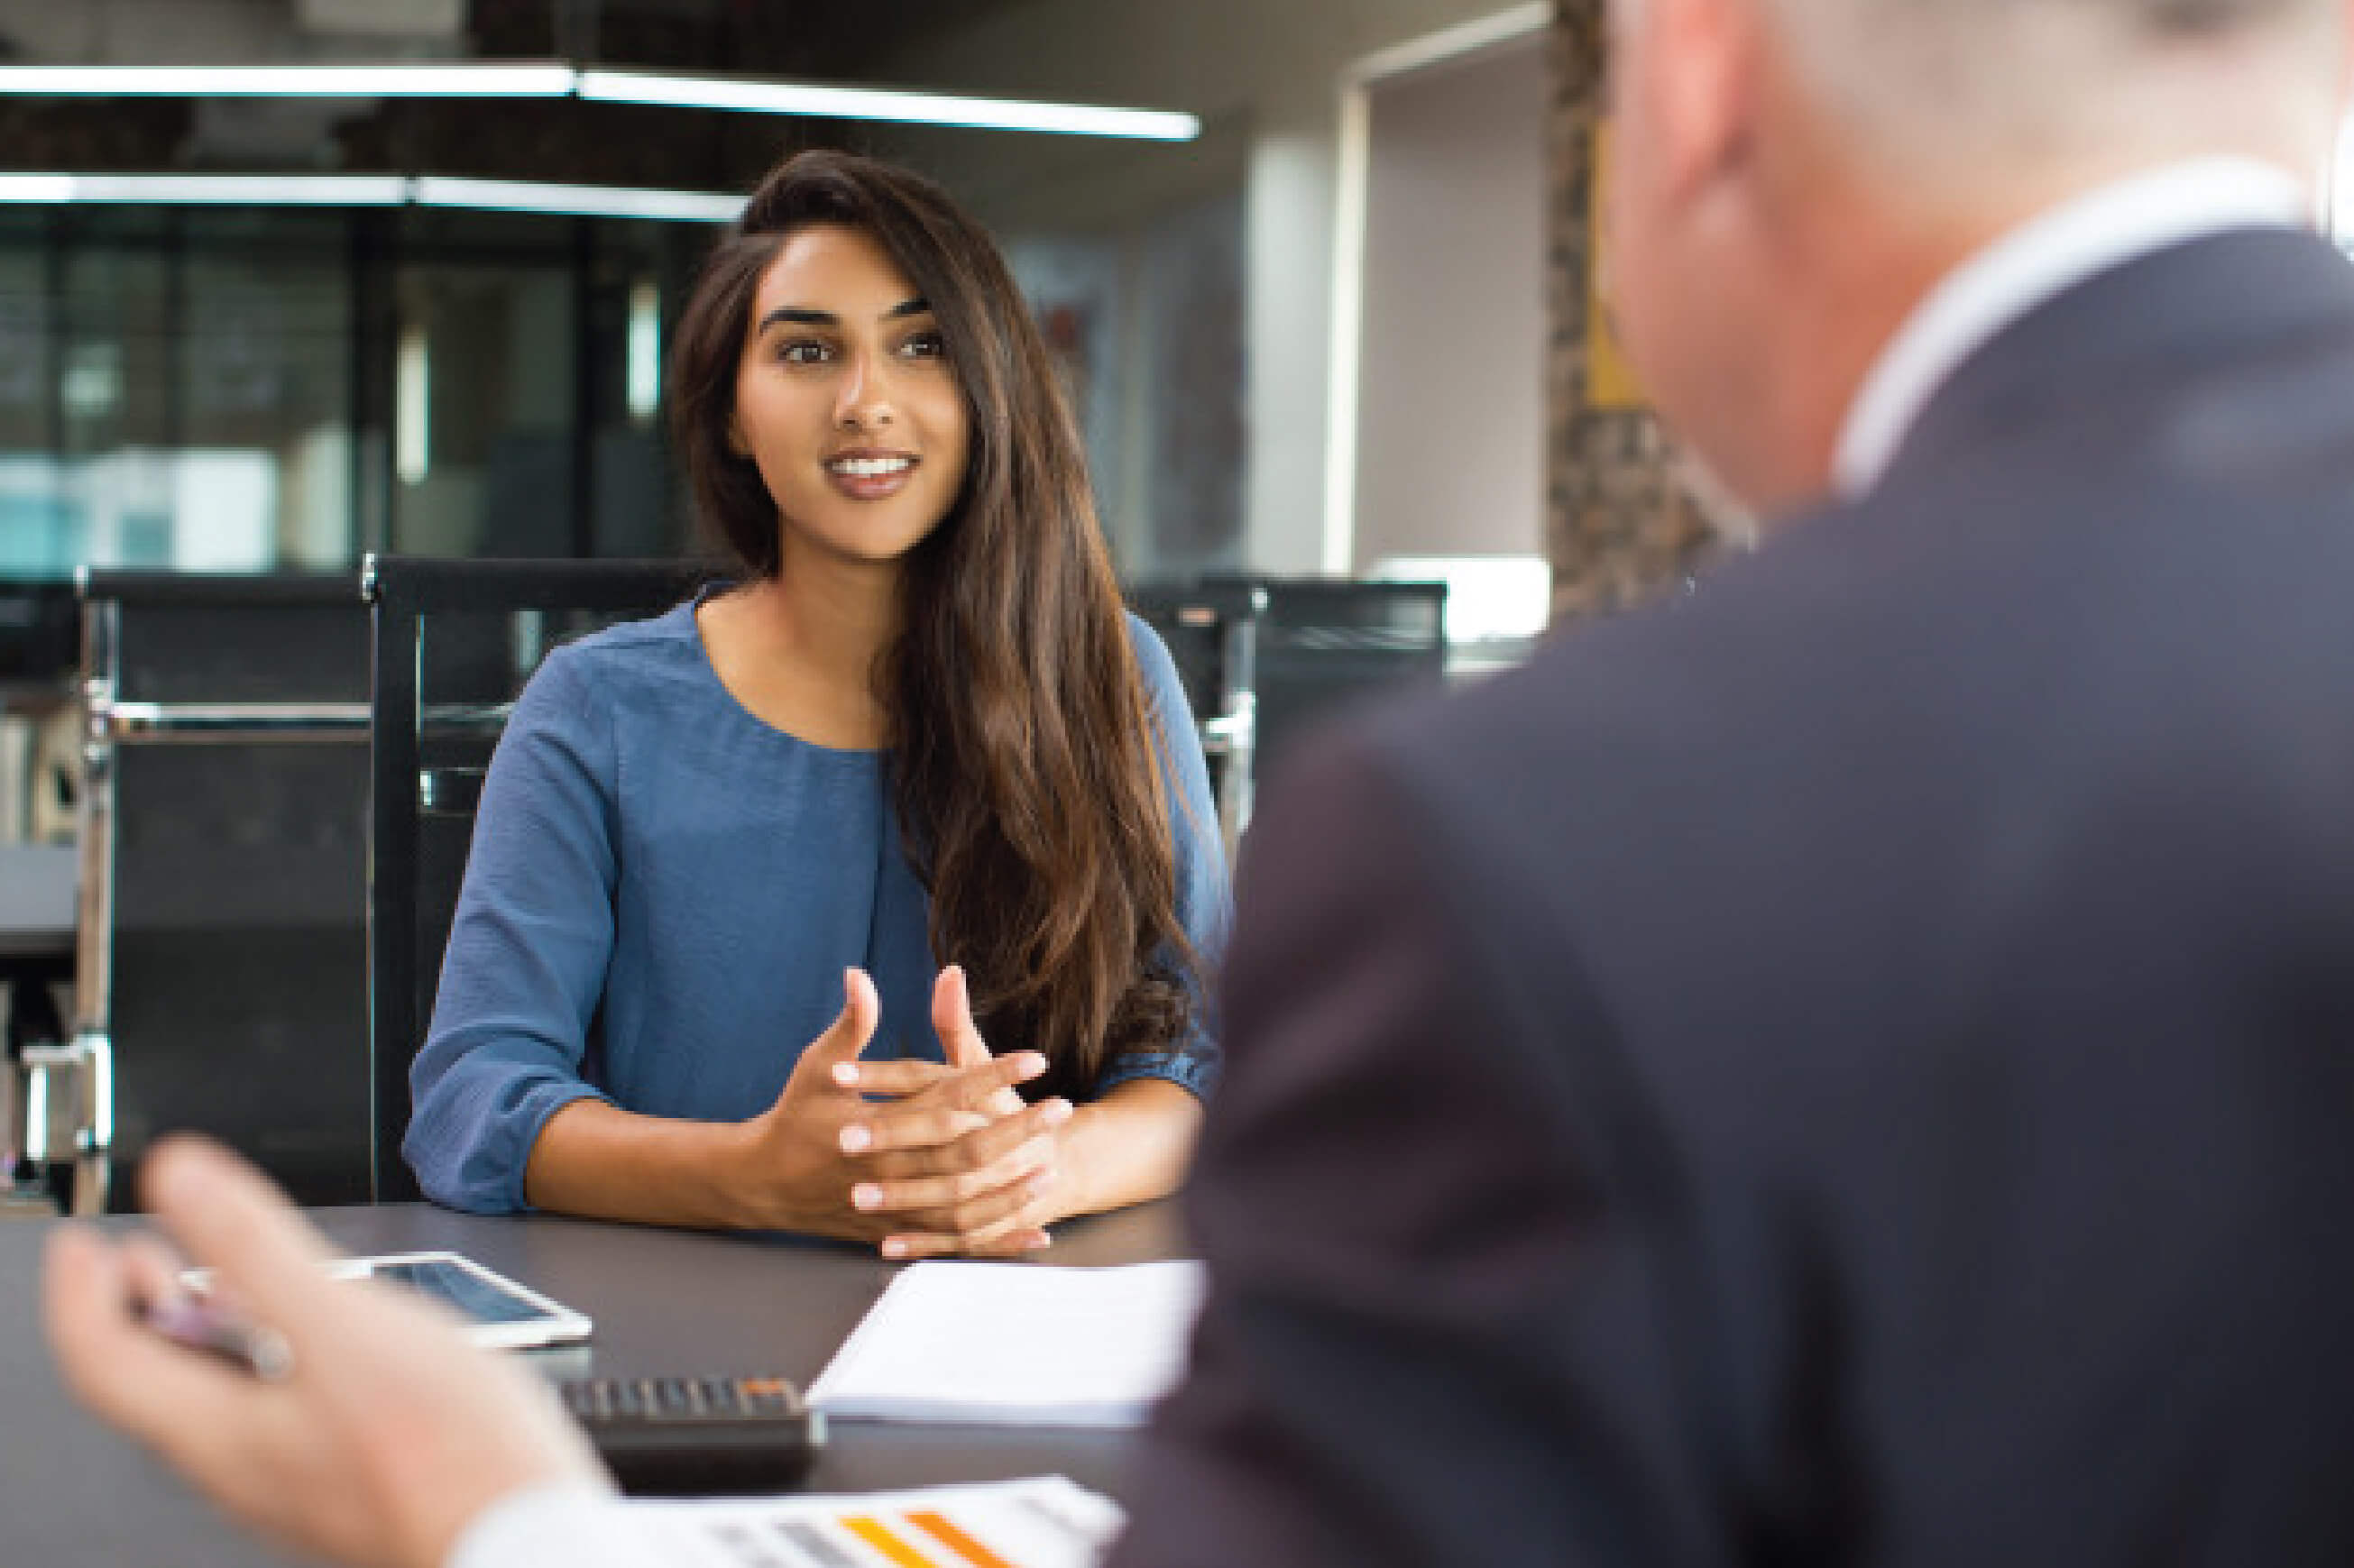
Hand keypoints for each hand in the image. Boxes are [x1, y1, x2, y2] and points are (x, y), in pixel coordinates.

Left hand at [44, 1136, 607, 1567]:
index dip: (81, 1295)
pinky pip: (267, 1416)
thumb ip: (255, 1249)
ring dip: (199, 1334)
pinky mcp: (341, 1481)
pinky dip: (258, 1362)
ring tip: (211, 1286)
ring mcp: (291, 1479)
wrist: (520, 1541)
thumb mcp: (341, 1327)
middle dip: (135, 1310)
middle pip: (153, 1385)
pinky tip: (305, 1344)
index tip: (81, 1243)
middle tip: (129, 1257)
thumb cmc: (444, 1455)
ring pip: (212, 1402)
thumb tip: (181, 1179)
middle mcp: (241, 1465)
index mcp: (219, 1429)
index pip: (105, 1359)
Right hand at [732, 966, 1054, 1237]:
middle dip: (1019, 1128)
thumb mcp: (818, 1066)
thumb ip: (851, 1025)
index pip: (948, 1094)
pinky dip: (998, 1241)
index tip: (1036, 1058)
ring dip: (1013, 1187)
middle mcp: (890, 1168)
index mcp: (878, 1123)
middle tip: (1063, 1107)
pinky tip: (1037, 1233)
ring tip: (1054, 1168)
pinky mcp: (896, 1234)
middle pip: (966, 1149)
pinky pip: (955, 1244)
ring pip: (965, 1203)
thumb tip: (860, 975)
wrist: (761, 1183)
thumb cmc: (794, 1117)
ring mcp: (894, 1208)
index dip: (994, 1074)